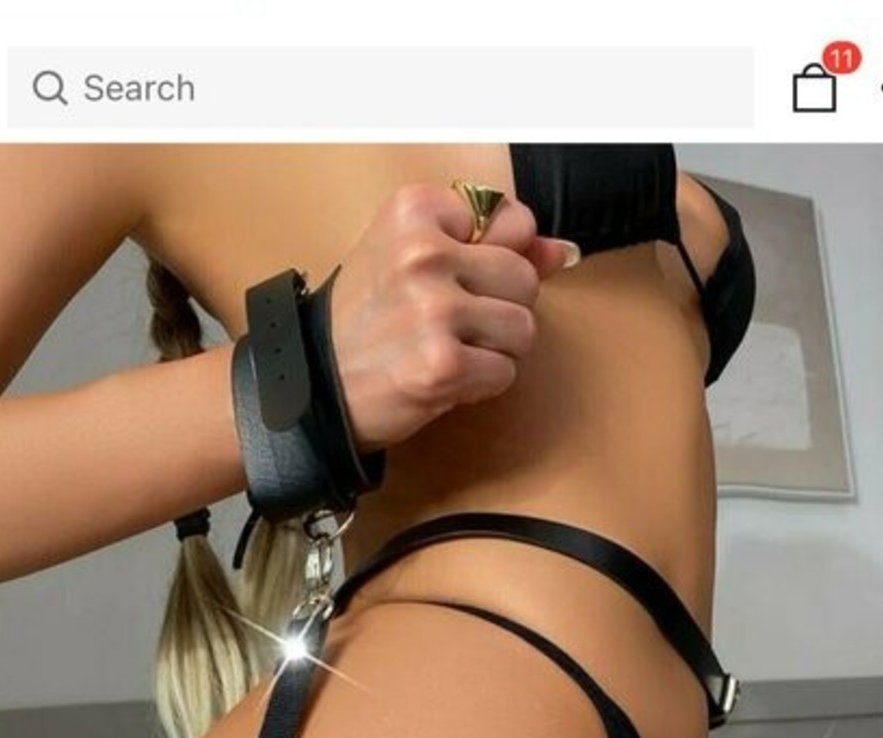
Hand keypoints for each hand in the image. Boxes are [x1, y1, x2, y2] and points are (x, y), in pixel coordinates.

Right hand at [330, 182, 576, 447]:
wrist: (318, 381)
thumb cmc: (371, 317)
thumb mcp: (418, 258)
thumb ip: (496, 245)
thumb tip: (564, 251)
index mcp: (416, 209)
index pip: (515, 222)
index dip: (495, 259)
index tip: (453, 275)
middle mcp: (423, 252)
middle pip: (524, 277)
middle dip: (501, 307)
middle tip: (452, 321)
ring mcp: (433, 309)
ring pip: (523, 327)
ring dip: (496, 349)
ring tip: (450, 348)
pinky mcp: (442, 363)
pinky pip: (505, 371)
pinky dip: (482, 383)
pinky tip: (444, 377)